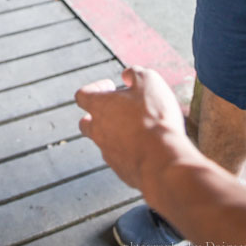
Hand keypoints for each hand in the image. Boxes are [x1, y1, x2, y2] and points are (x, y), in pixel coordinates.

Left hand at [75, 66, 187, 192]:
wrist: (163, 160)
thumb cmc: (154, 117)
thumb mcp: (148, 81)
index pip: (82, 96)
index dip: (94, 88)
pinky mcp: (122, 172)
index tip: (110, 87)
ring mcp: (109, 154)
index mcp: (99, 107)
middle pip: (86, 123)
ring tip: (137, 129)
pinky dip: (129, 153)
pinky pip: (120, 160)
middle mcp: (98, 131)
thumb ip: (134, 73)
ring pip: (103, 143)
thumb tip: (127, 75)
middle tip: (115, 111)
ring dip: (115, 134)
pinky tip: (146, 148)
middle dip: (97, 116)